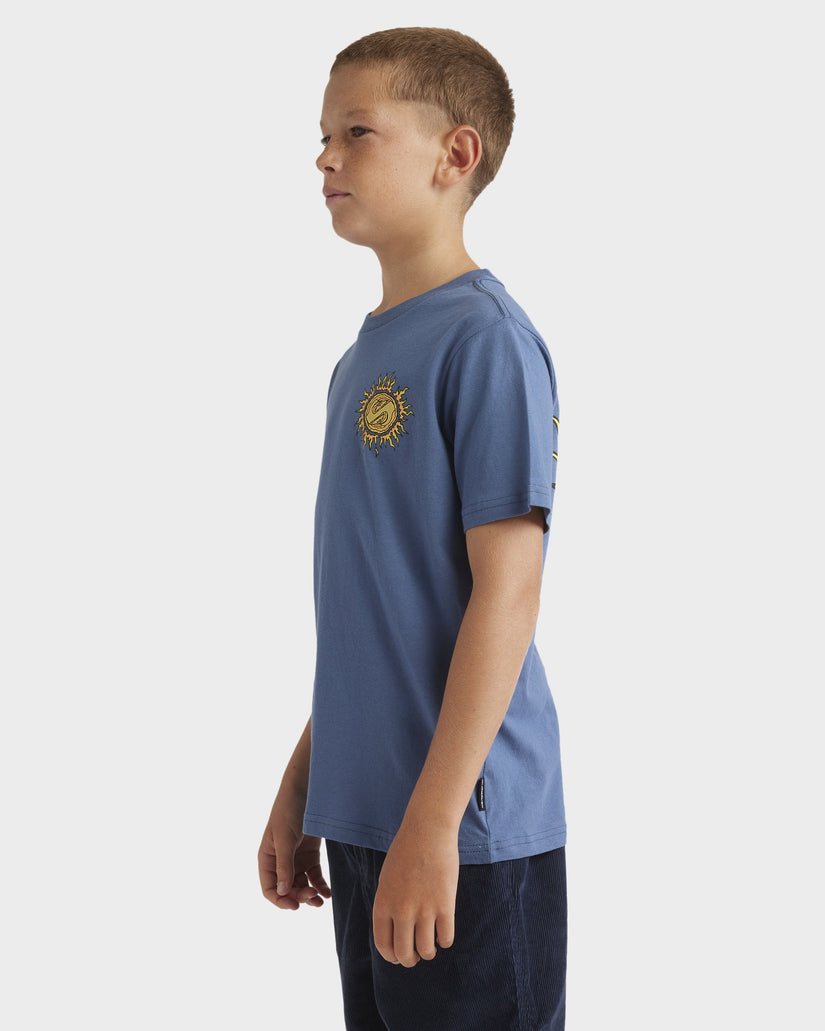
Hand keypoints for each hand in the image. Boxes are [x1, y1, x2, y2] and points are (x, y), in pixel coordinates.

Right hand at [258, 788, 331, 911]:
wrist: (306, 789)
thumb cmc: (289, 810)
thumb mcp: (285, 838)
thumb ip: (284, 865)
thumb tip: (282, 891)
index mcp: (267, 858)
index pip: (269, 888)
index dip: (280, 900)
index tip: (294, 906)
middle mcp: (280, 861)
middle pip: (287, 889)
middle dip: (298, 896)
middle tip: (312, 897)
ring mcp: (296, 858)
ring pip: (301, 885)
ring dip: (310, 894)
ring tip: (321, 900)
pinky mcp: (310, 854)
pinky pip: (314, 875)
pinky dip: (320, 885)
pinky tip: (328, 893)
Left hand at [372, 822, 458, 966]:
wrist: (427, 830)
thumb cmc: (406, 852)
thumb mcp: (387, 879)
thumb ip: (389, 905)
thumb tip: (397, 932)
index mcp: (383, 904)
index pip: (384, 945)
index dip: (392, 957)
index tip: (399, 956)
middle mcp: (401, 910)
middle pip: (405, 953)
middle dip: (410, 960)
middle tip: (416, 955)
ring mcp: (424, 909)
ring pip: (426, 950)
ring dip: (428, 952)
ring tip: (430, 944)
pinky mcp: (445, 905)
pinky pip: (446, 938)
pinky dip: (445, 941)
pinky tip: (443, 932)